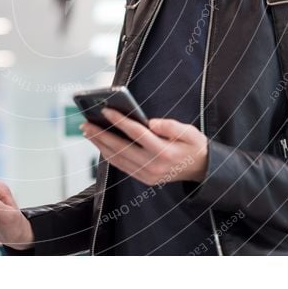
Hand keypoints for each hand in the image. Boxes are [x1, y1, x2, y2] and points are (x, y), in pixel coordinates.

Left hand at [81, 108, 207, 186]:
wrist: (202, 170)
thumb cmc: (193, 146)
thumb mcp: (190, 132)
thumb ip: (171, 126)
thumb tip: (151, 122)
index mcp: (163, 152)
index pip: (136, 133)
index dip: (119, 121)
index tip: (105, 110)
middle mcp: (152, 166)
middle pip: (120, 148)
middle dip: (100, 135)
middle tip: (85, 124)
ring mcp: (147, 175)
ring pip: (117, 159)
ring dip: (100, 145)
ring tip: (88, 132)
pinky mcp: (143, 178)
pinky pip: (121, 166)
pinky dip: (108, 155)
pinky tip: (100, 144)